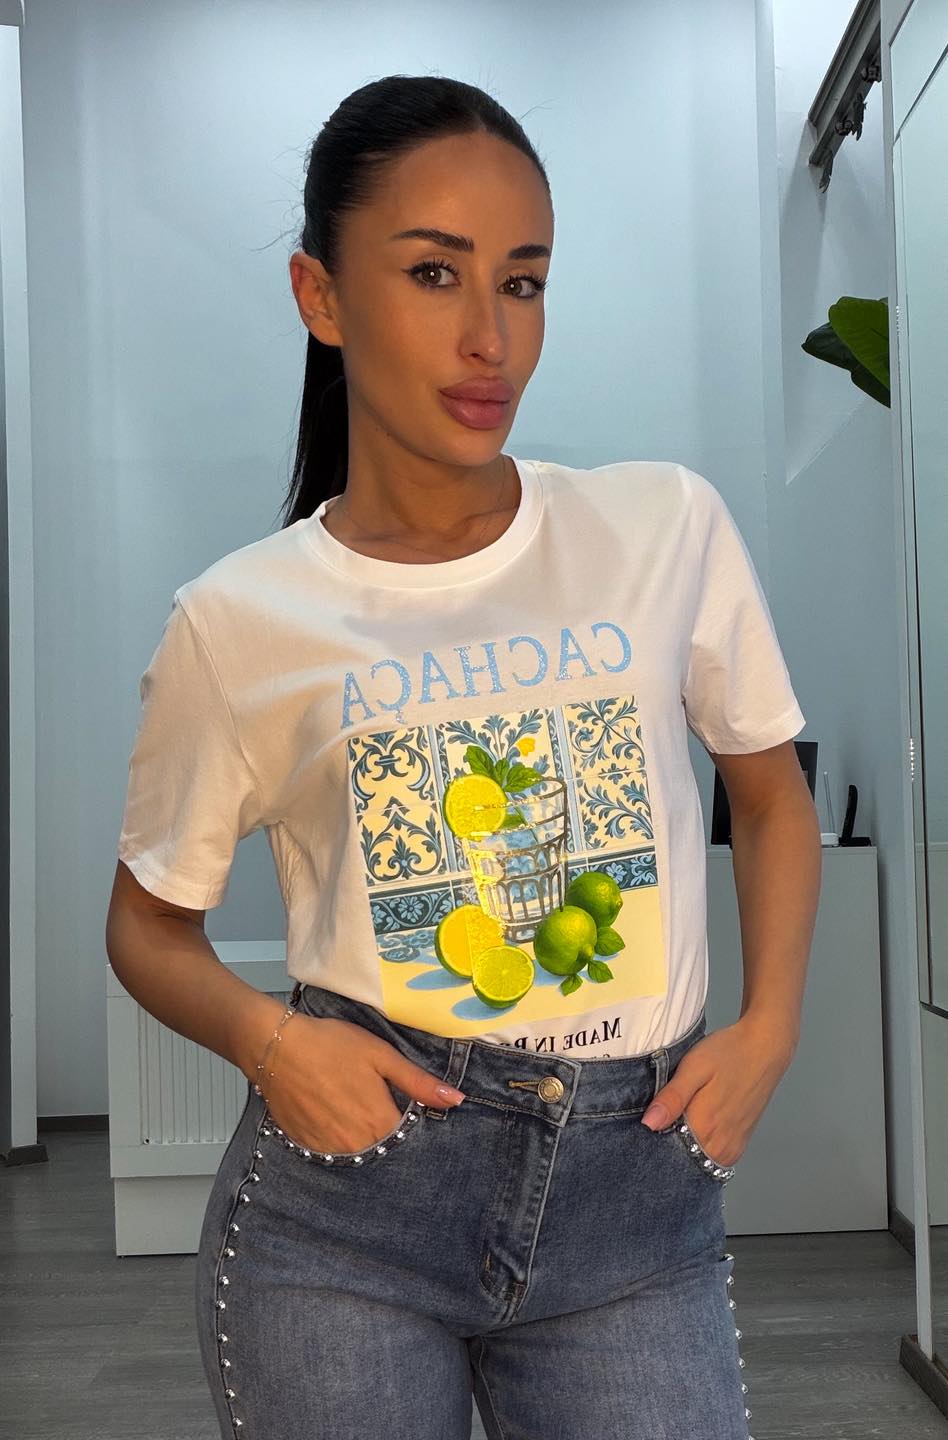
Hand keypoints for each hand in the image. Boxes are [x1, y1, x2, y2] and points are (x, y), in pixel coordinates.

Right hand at [262, 1013, 465, 1152]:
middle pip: (381, 1147)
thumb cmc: (332, 1045)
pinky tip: (328, 1111)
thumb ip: (418, 1083)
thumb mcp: (382, 1056)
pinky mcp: (306, 1146)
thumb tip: (456, 1100)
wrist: (277, 1047)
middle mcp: (356, 1145)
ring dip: (358, 1136)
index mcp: (380, 1123)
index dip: (406, 1120)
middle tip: (369, 1100)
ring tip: (347, 1104)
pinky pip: (329, 1151)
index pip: (407, 1138)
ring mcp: (328, 1149)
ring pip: (355, 1151)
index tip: (398, 1104)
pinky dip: (334, 1137)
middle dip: (382, 1129)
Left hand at [640, 1016, 796, 1167]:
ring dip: (683, 1147)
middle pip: (683, 1161)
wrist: (764, 1048)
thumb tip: (649, 1124)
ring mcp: (732, 1147)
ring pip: (697, 1161)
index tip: (642, 1129)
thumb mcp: (693, 1068)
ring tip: (676, 1120)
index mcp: (706, 1128)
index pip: (667, 1154)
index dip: (652, 1142)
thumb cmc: (729, 1053)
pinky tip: (692, 1126)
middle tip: (658, 1120)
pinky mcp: (739, 1144)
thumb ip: (672, 1098)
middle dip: (666, 1147)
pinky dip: (699, 1147)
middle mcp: (721, 1145)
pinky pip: (712, 1157)